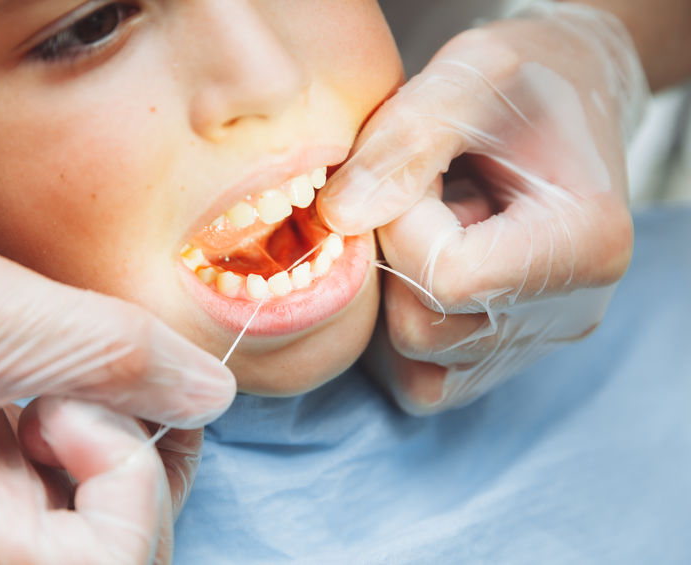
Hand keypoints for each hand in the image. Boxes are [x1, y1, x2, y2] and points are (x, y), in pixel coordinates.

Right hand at [0, 202, 234, 563]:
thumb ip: (116, 356)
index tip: (82, 398)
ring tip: (101, 377)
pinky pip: (80, 482)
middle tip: (123, 384)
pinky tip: (82, 382)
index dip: (131, 480)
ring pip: (109, 520)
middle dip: (146, 465)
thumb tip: (213, 392)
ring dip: (134, 446)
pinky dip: (107, 432)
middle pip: (118, 552)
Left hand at [318, 3, 648, 414]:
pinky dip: (398, 332)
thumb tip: (337, 220)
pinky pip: (421, 381)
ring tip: (433, 228)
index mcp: (584, 244)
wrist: (563, 107)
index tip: (415, 174)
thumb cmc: (524, 82)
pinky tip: (420, 268)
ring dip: (395, 290)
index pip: (445, 278)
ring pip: (413, 359)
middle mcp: (570, 312)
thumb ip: (402, 143)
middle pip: (422, 328)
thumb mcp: (469, 75)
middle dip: (393, 257)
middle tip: (421, 198)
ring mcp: (534, 344)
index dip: (399, 224)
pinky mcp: (499, 357)